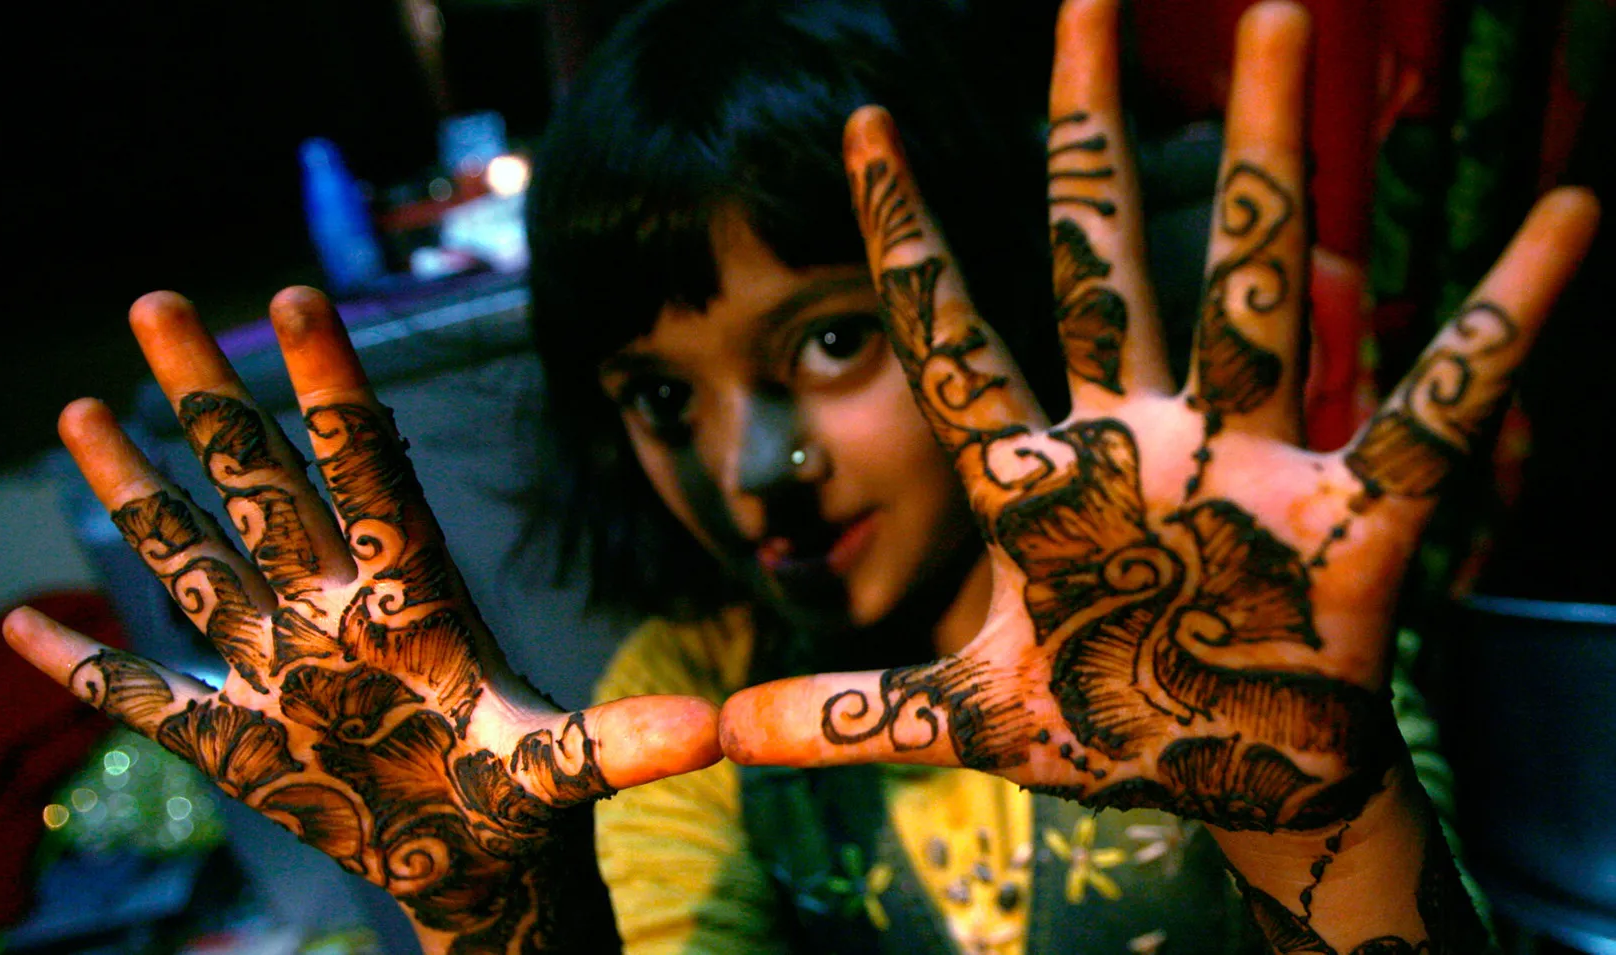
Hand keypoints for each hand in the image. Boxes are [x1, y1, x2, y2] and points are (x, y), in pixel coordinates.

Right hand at [3, 288, 720, 952]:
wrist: (476, 861)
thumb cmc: (521, 800)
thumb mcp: (565, 768)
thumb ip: (618, 743)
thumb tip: (711, 729)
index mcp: (410, 595)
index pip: (366, 466)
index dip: (331, 385)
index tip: (294, 295)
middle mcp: (334, 609)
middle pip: (262, 483)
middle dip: (210, 398)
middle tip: (156, 300)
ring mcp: (279, 668)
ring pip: (194, 560)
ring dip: (138, 491)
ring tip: (85, 408)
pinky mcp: (240, 740)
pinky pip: (149, 695)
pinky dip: (88, 670)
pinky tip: (21, 628)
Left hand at [719, 0, 1598, 834]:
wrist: (1235, 781)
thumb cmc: (1111, 727)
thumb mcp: (972, 717)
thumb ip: (849, 713)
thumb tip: (714, 734)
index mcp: (1042, 478)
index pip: (956, 332)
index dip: (909, 234)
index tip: (861, 121)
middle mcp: (1139, 436)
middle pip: (1105, 254)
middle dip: (1090, 129)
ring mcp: (1244, 461)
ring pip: (1252, 281)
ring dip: (1270, 156)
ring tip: (1289, 16)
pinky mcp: (1351, 514)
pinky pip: (1428, 404)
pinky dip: (1496, 322)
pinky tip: (1567, 221)